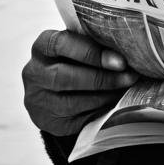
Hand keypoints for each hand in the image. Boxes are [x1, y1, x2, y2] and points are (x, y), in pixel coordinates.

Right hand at [22, 29, 138, 135]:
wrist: (56, 89)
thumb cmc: (74, 59)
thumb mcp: (79, 45)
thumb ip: (95, 43)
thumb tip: (129, 49)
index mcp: (42, 46)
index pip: (62, 44)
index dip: (91, 52)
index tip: (120, 61)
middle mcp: (34, 72)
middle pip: (65, 76)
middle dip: (101, 78)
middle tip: (128, 77)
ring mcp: (37, 99)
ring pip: (70, 102)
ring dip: (103, 96)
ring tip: (126, 90)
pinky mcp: (47, 121)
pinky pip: (75, 119)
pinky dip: (98, 111)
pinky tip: (114, 103)